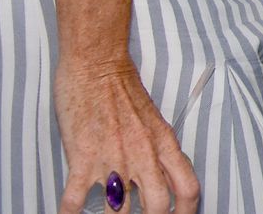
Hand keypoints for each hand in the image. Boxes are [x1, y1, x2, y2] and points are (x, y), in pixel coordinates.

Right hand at [54, 56, 199, 213]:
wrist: (97, 63)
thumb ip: (158, 149)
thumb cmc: (122, 88)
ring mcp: (113, 157)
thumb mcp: (152, 120)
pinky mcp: (83, 156)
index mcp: (163, 143)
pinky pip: (74, 200)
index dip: (186, 212)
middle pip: (157, 207)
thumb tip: (161, 177)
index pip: (187, 187)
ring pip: (118, 211)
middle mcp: (143, 153)